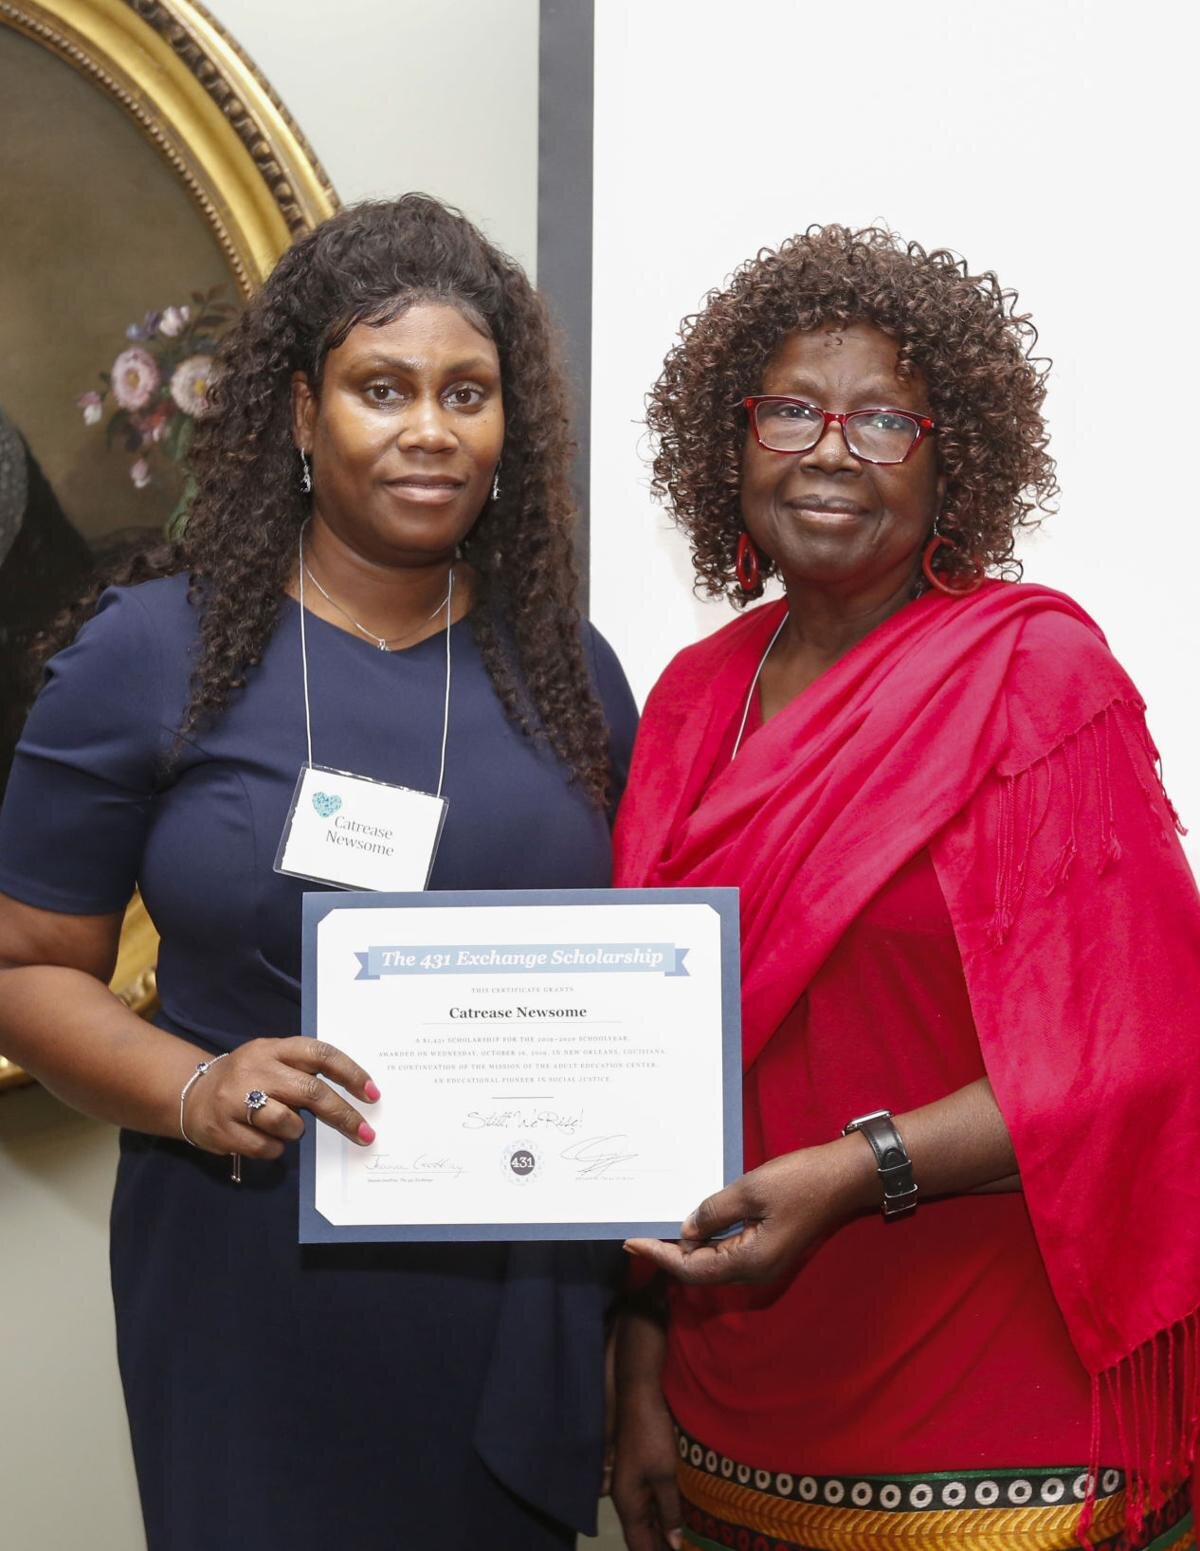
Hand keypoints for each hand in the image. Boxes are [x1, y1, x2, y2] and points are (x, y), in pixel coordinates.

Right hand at [183, 1036, 379, 1159]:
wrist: (190, 1094)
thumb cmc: (247, 1079)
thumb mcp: (272, 1061)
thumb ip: (303, 1071)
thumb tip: (354, 1095)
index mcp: (273, 1049)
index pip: (319, 1054)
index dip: (350, 1073)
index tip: (372, 1094)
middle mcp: (255, 1069)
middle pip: (310, 1091)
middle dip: (342, 1114)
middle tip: (364, 1133)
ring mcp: (235, 1098)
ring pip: (287, 1122)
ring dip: (296, 1131)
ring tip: (286, 1128)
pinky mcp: (223, 1128)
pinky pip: (266, 1147)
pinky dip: (274, 1148)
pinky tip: (264, 1139)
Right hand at [612, 1384, 682, 1550]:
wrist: (640, 1398)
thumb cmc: (651, 1436)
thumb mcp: (664, 1476)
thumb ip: (669, 1510)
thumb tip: (674, 1543)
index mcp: (627, 1502)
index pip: (637, 1544)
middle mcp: (626, 1497)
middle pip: (641, 1533)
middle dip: (659, 1545)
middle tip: (685, 1549)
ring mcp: (633, 1483)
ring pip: (647, 1518)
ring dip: (663, 1530)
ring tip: (685, 1540)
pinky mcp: (642, 1470)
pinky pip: (651, 1502)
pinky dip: (664, 1513)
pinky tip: (680, 1516)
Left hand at [624, 1138, 872, 1285]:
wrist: (845, 1178)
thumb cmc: (801, 1181)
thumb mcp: (749, 1190)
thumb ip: (713, 1212)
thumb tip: (687, 1230)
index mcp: (750, 1262)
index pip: (692, 1268)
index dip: (659, 1255)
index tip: (631, 1243)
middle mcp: (756, 1271)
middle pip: (701, 1271)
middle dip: (669, 1255)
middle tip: (639, 1236)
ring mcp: (765, 1263)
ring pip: (715, 1263)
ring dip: (688, 1249)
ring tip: (660, 1230)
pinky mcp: (771, 1249)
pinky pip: (730, 1252)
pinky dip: (708, 1242)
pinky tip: (694, 1226)